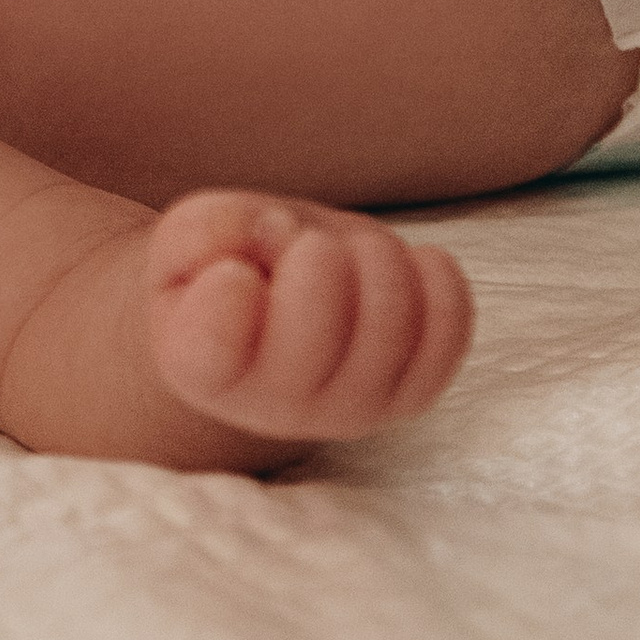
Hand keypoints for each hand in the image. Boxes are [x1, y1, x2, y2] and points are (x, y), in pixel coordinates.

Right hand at [144, 190, 472, 448]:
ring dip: (375, 256)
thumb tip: (271, 231)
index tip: (233, 271)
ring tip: (348, 250)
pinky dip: (436, 277)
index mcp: (198, 367)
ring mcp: (351, 410)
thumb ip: (206, 229)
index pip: (211, 348)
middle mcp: (274, 407)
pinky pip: (449, 330)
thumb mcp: (189, 238)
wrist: (277, 314)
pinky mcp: (412, 396)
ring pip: (389, 324)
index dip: (227, 294)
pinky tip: (408, 262)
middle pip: (314, 333)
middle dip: (316, 257)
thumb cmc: (226, 269)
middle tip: (305, 243)